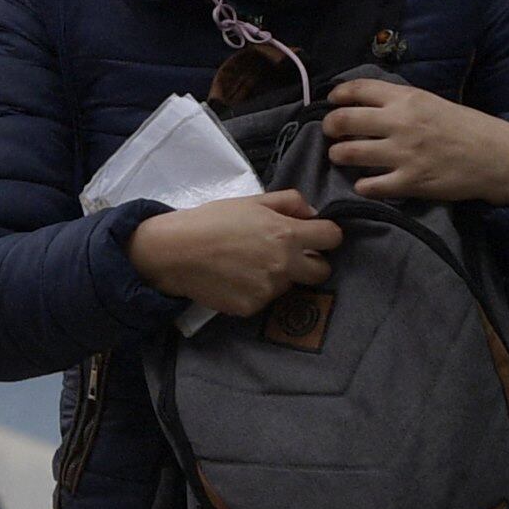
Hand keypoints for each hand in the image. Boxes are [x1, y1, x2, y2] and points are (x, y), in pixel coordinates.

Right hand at [127, 190, 343, 318]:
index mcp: (287, 234)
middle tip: (288, 254)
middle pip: (322, 272)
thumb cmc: (212, 220)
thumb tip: (313, 213)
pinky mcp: (252, 308)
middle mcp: (284, 265)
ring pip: (290, 285)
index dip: (326, 234)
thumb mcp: (251, 201)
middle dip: (312, 262)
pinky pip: (265, 299)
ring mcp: (269, 290)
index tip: (315, 235)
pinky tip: (235, 278)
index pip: (333, 238)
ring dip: (279, 275)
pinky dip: (256, 290)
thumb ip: (288, 202)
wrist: (175, 251)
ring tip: (249, 263)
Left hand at [322, 79, 508, 204]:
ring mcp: (403, 153)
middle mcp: (400, 123)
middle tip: (330, 133)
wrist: (495, 155)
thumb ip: (398, 101)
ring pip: (349, 153)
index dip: (337, 95)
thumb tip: (363, 102)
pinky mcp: (410, 182)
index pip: (357, 89)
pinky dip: (362, 185)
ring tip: (340, 156)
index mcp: (406, 99)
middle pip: (344, 121)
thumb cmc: (463, 126)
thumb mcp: (430, 102)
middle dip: (329, 127)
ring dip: (338, 155)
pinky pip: (370, 186)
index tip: (332, 102)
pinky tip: (364, 183)